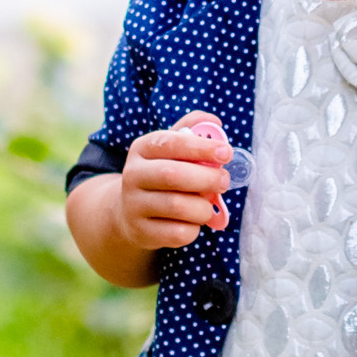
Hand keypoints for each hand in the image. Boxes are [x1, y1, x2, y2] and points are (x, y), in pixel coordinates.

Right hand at [118, 114, 236, 253]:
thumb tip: (215, 122)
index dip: (201, 147)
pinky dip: (194, 228)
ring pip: (178, 207)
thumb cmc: (162, 175)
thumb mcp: (171, 149)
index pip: (171, 142)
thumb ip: (192, 131)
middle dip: (207, 178)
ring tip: (208, 203)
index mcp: (142, 148)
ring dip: (203, 207)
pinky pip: (178, 233)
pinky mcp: (141, 232)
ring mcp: (134, 205)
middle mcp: (132, 175)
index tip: (226, 153)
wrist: (130, 211)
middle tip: (224, 181)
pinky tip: (193, 221)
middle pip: (172, 175)